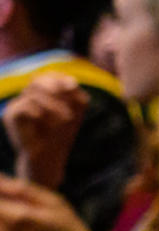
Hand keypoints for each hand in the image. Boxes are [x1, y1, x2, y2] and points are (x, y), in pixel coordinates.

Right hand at [6, 74, 87, 188]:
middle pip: (39, 79)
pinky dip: (37, 111)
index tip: (73, 88)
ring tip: (66, 119)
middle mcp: (28, 94)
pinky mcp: (10, 115)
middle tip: (69, 109)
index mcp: (44, 91)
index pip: (49, 74)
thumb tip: (71, 82)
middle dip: (57, 91)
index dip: (60, 78)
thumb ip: (75, 93)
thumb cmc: (63, 132)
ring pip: (32, 91)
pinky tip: (43, 119)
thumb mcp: (76, 110)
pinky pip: (22, 106)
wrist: (49, 156)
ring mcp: (18, 103)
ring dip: (53, 104)